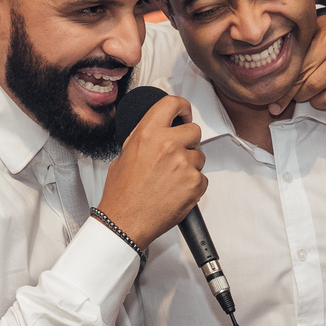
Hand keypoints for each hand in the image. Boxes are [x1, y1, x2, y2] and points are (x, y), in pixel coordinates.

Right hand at [96, 94, 205, 248]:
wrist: (125, 221)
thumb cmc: (122, 194)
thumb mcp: (125, 155)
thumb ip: (145, 139)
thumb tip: (157, 132)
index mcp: (148, 134)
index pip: (173, 103)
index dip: (182, 108)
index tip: (184, 115)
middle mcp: (168, 145)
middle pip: (194, 130)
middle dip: (188, 142)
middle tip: (176, 154)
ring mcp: (183, 164)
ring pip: (200, 156)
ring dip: (190, 165)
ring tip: (171, 179)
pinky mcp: (195, 183)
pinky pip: (202, 178)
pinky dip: (193, 185)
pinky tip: (176, 191)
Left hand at [271, 13, 325, 114]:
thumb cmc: (320, 39)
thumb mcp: (304, 46)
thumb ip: (289, 71)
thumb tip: (273, 108)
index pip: (302, 76)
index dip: (290, 90)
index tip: (284, 95)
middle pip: (316, 88)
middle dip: (303, 96)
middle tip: (300, 94)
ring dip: (320, 103)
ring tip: (315, 96)